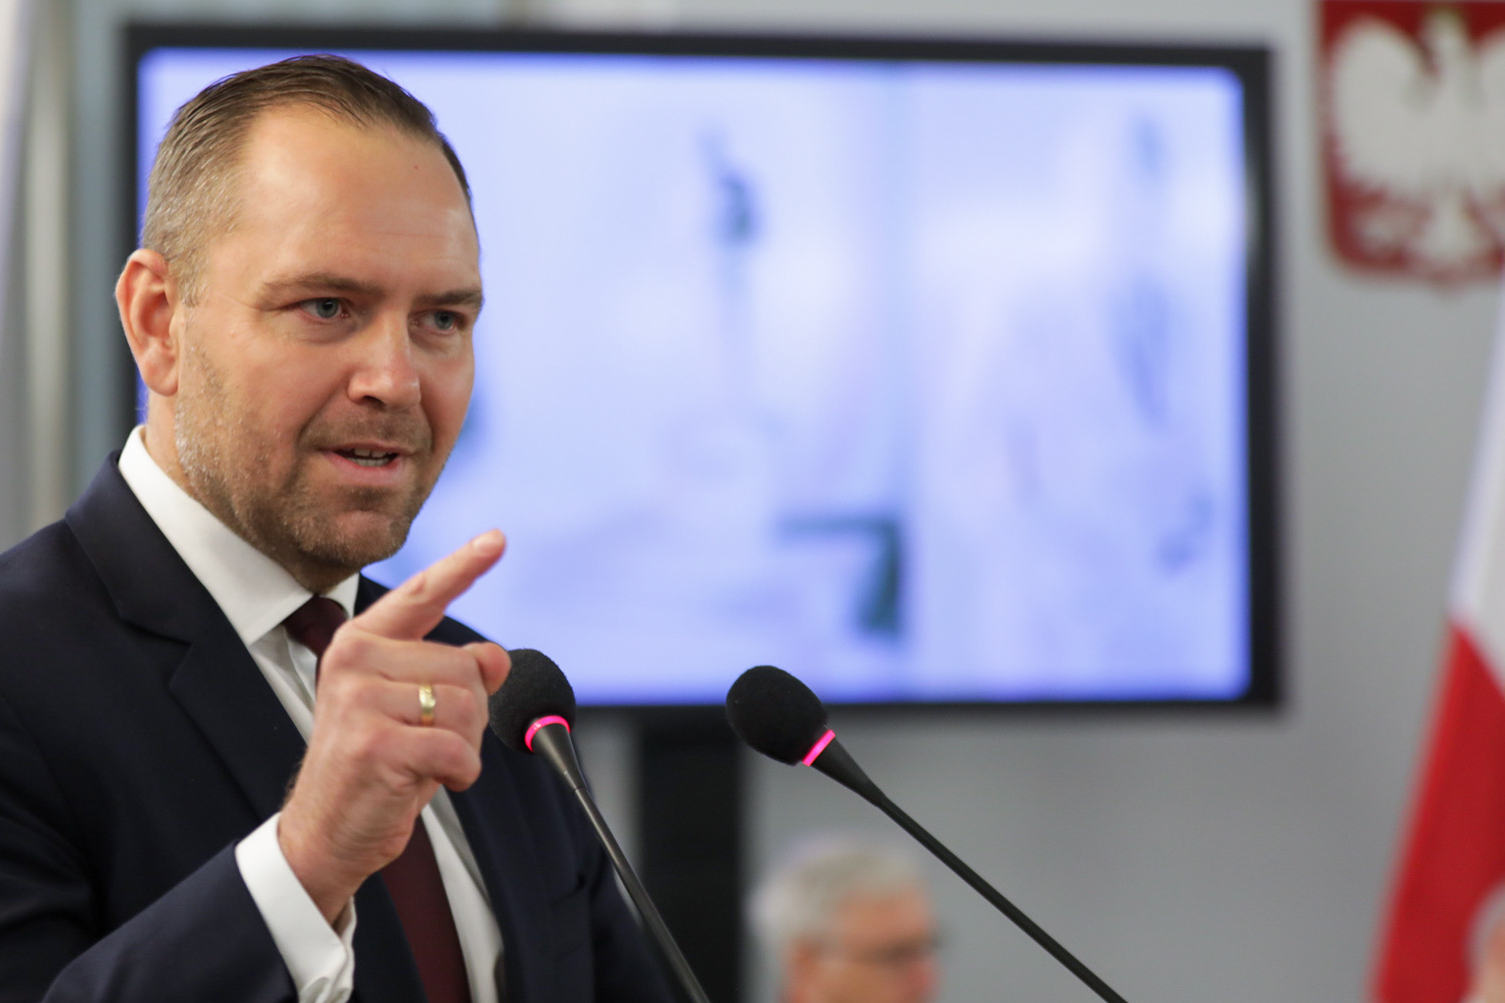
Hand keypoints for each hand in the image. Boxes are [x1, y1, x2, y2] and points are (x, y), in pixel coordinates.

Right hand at [278, 530, 510, 922]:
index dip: (463, 566)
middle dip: (469, 714)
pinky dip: (459, 772)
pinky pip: (455, 747)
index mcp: (362, 643)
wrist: (327, 831)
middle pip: (465, 666)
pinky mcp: (373, 743)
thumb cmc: (376, 766)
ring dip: (464, 746)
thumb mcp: (415, 710)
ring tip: (425, 762)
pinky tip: (431, 782)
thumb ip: (451, 674)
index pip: (422, 596)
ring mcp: (360, 700)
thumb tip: (497, 656)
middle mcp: (355, 660)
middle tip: (433, 743)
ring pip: (465, 705)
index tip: (497, 539)